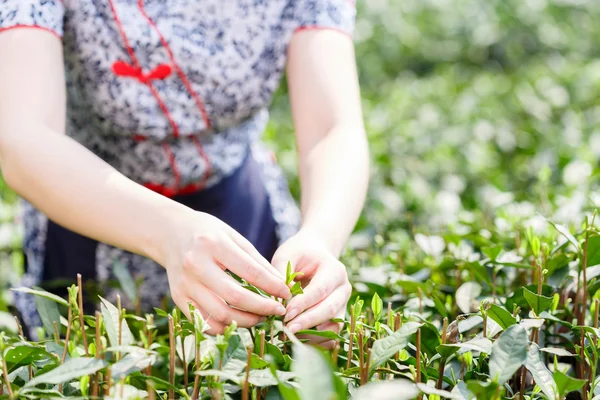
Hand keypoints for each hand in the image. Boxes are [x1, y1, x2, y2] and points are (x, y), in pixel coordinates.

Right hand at [162, 210, 290, 334]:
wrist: (170, 233)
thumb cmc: (209, 233)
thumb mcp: (234, 237)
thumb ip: (257, 261)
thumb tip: (280, 284)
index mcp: (213, 244)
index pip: (250, 272)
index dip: (272, 287)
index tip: (287, 294)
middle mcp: (196, 265)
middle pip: (235, 297)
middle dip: (262, 308)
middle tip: (278, 311)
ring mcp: (185, 283)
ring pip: (220, 314)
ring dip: (246, 321)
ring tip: (260, 317)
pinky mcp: (178, 298)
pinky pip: (205, 322)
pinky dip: (225, 327)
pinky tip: (238, 321)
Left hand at [272, 229, 350, 347]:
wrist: (315, 253)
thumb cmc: (299, 254)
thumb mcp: (287, 256)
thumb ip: (282, 274)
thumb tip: (281, 299)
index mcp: (334, 269)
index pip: (320, 290)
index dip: (303, 304)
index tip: (286, 314)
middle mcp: (343, 287)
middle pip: (330, 309)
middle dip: (308, 322)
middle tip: (287, 330)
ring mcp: (344, 302)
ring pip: (334, 324)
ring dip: (313, 334)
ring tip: (290, 336)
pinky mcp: (339, 314)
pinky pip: (332, 333)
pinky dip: (318, 340)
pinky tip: (299, 340)